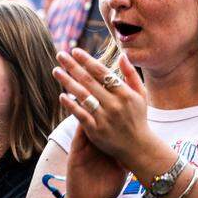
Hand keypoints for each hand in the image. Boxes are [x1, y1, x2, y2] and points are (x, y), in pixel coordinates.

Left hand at [53, 50, 145, 197]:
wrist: (138, 147)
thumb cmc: (138, 118)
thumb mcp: (141, 95)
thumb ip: (131, 75)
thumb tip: (122, 55)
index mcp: (125, 93)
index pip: (102, 73)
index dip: (88, 61)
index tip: (75, 50)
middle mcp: (114, 104)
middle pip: (89, 81)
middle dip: (73, 66)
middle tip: (60, 55)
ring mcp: (104, 118)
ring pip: (82, 96)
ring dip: (67, 82)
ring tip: (56, 71)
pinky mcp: (96, 131)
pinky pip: (80, 115)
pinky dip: (71, 105)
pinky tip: (61, 95)